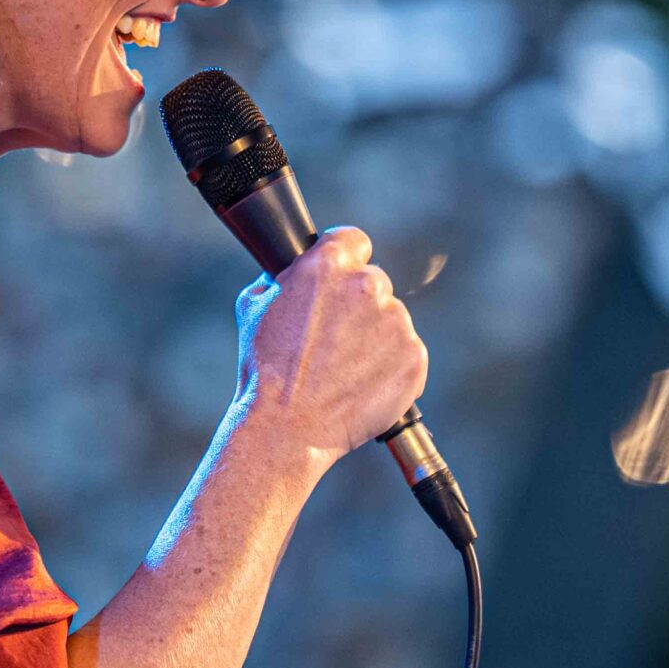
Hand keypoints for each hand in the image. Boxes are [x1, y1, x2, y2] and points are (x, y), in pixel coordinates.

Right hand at [232, 226, 428, 465]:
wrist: (287, 426)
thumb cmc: (263, 368)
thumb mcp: (254, 305)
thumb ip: (284, 277)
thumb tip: (296, 270)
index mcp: (328, 264)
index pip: (354, 241)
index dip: (345, 260)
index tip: (340, 282)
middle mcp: (368, 285)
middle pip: (374, 283)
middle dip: (358, 306)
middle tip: (335, 339)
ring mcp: (396, 322)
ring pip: (391, 321)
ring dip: (375, 338)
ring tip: (343, 370)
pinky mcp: (414, 357)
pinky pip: (406, 354)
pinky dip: (390, 368)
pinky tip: (362, 384)